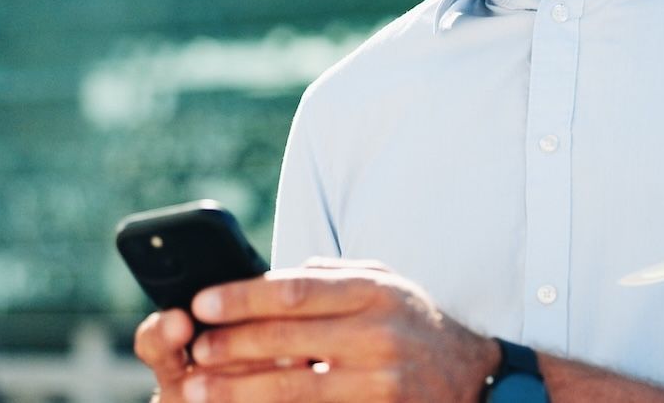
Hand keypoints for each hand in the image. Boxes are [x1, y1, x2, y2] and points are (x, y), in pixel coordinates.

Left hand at [141, 259, 501, 402]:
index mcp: (374, 291)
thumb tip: (271, 278)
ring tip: (198, 386)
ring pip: (294, 387)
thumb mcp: (387, 284)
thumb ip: (333, 276)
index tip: (202, 301)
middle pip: (288, 337)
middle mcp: (379, 333)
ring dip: (238, 387)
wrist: (469, 377)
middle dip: (231, 343)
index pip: (296, 290)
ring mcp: (380, 381)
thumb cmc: (414, 324)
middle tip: (194, 348)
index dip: (243, 297)